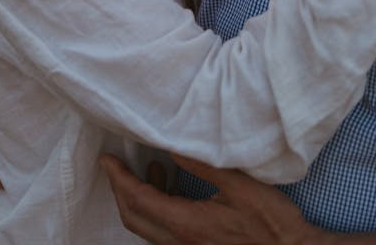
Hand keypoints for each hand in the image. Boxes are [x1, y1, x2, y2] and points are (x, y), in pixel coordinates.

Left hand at [101, 153, 334, 244]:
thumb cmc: (270, 220)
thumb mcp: (238, 183)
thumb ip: (201, 163)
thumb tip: (171, 141)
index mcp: (186, 223)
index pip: (138, 200)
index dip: (119, 178)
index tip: (106, 159)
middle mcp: (179, 241)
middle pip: (134, 218)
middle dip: (120, 189)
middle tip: (116, 164)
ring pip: (146, 227)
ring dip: (139, 198)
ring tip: (149, 167)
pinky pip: (163, 231)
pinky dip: (157, 207)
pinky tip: (171, 185)